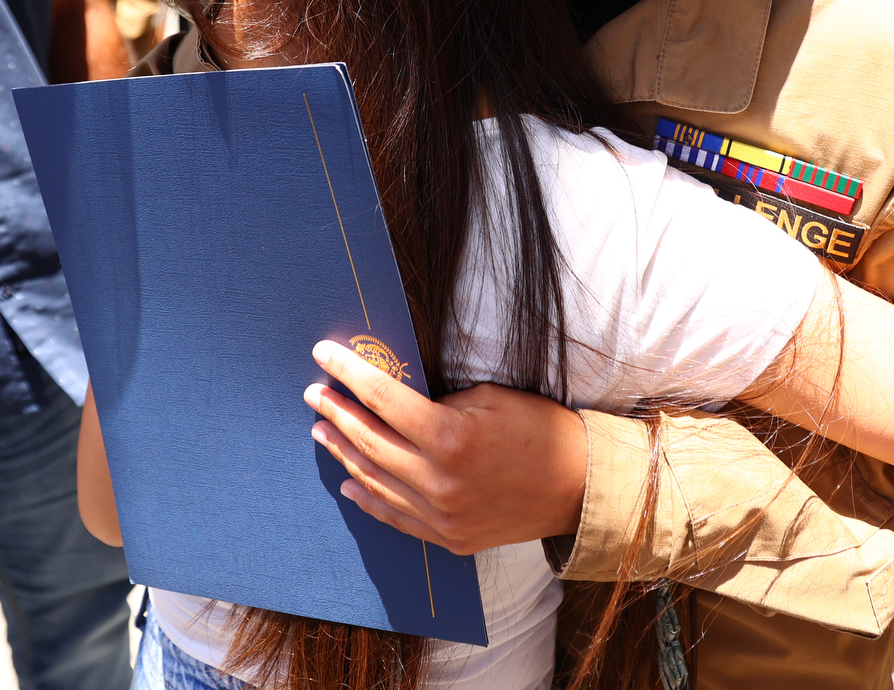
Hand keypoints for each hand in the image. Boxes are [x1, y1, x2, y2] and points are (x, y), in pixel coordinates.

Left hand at [304, 341, 586, 555]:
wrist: (580, 487)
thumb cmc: (540, 430)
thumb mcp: (489, 398)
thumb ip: (438, 402)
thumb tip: (394, 402)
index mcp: (450, 438)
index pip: (382, 398)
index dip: (349, 373)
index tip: (323, 354)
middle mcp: (439, 482)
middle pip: (370, 442)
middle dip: (337, 412)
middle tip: (313, 393)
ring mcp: (442, 516)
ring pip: (375, 482)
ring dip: (344, 453)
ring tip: (321, 430)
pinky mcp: (449, 538)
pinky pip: (396, 518)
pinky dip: (368, 498)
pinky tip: (348, 481)